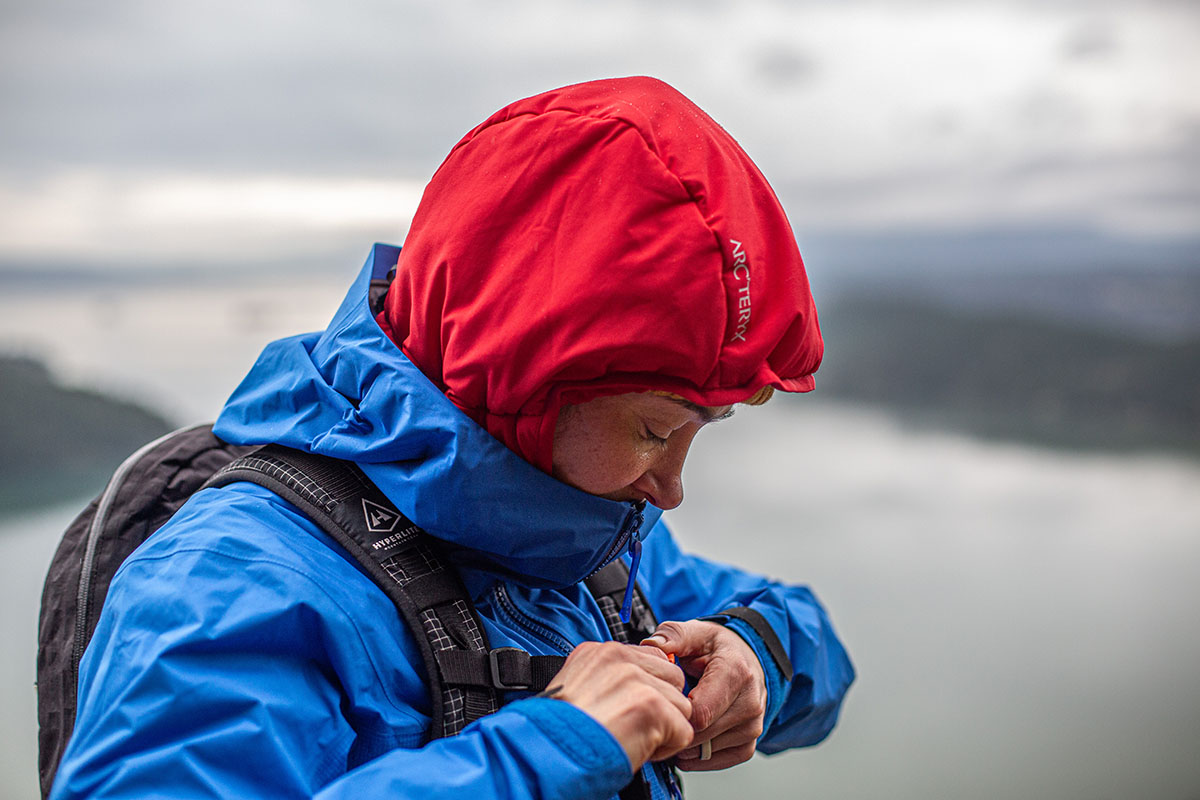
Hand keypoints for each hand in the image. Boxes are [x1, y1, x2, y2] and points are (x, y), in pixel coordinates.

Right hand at [547, 641, 693, 770]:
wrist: (546, 752)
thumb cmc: (555, 732)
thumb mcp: (575, 689)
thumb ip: (606, 680)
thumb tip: (630, 690)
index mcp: (600, 652)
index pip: (650, 658)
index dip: (648, 687)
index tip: (633, 707)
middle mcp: (620, 659)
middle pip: (672, 677)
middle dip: (662, 706)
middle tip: (633, 726)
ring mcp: (638, 680)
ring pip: (681, 705)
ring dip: (664, 729)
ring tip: (631, 739)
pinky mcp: (653, 705)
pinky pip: (683, 730)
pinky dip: (666, 748)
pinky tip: (637, 749)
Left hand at [641, 620, 766, 770]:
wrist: (745, 659)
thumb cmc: (716, 648)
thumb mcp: (694, 632)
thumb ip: (672, 635)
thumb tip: (652, 645)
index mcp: (735, 673)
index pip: (699, 713)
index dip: (673, 711)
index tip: (661, 701)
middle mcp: (750, 702)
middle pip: (701, 735)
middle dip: (676, 726)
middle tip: (661, 713)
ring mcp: (752, 725)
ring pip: (707, 751)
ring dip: (685, 743)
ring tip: (676, 720)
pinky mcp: (749, 743)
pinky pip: (719, 761)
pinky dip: (698, 756)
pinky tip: (687, 739)